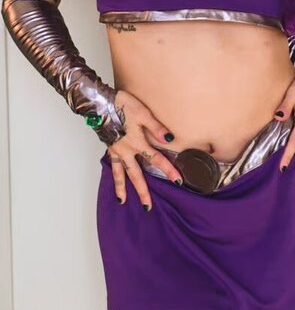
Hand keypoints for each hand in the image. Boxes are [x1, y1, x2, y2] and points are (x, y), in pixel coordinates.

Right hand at [106, 88, 183, 209]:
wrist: (99, 102)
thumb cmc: (121, 105)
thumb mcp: (142, 113)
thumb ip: (156, 128)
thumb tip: (170, 140)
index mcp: (136, 142)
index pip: (156, 159)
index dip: (168, 170)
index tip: (178, 181)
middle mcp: (126, 150)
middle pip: (136, 174)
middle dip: (143, 191)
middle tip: (147, 207)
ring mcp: (116, 150)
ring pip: (121, 173)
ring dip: (123, 188)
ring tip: (123, 202)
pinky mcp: (109, 148)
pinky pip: (111, 166)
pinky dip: (113, 176)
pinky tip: (115, 183)